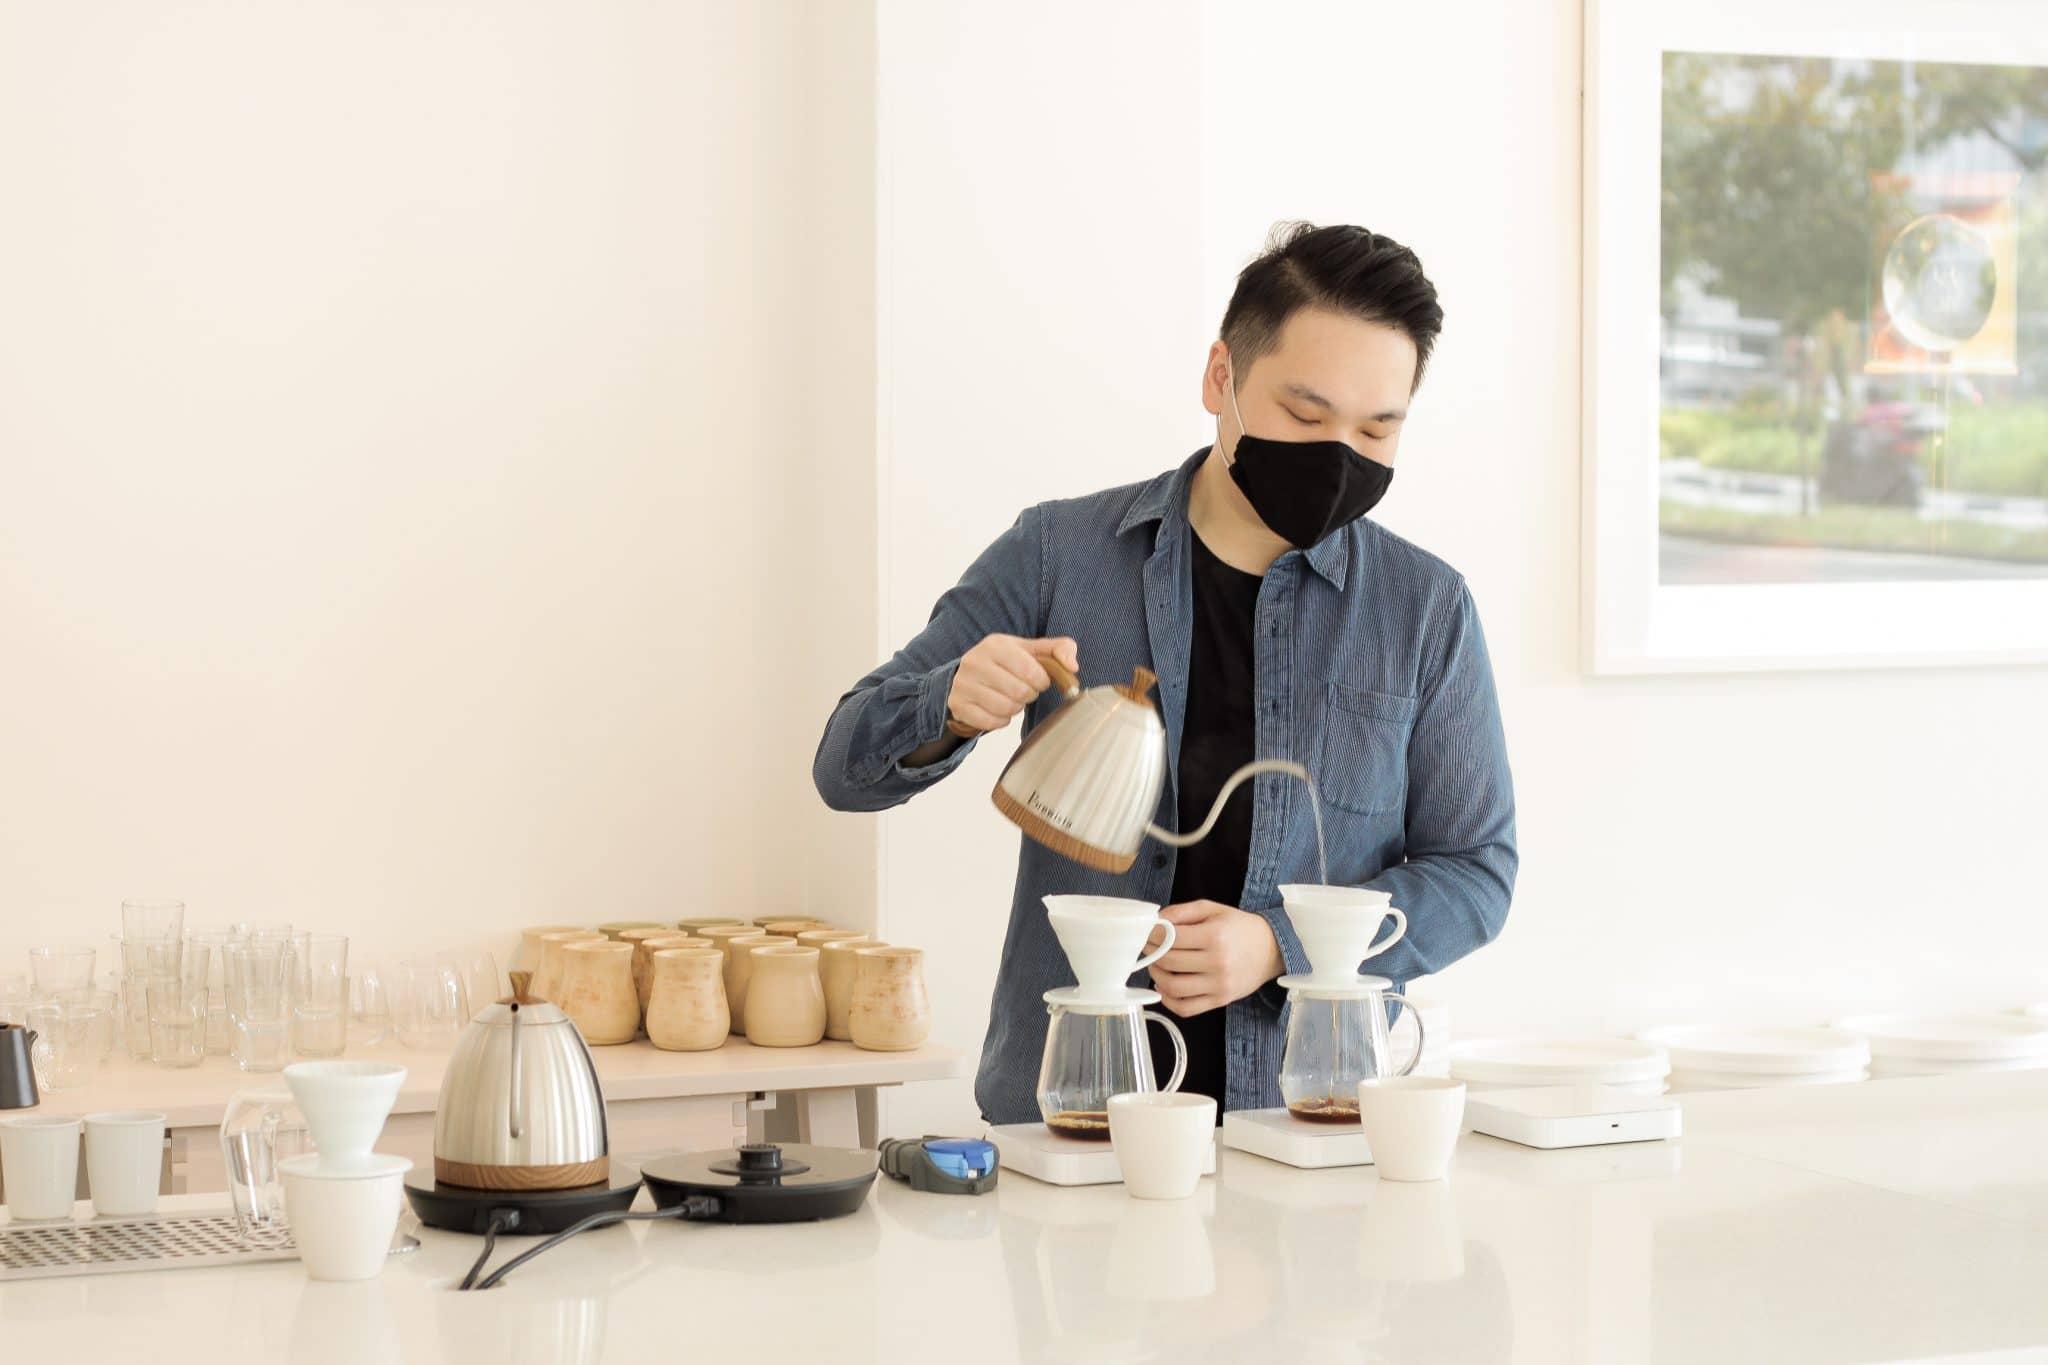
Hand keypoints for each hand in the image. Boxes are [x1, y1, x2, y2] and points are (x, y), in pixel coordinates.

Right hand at [945, 634, 1079, 734]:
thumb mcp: (1032, 650)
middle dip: (1028, 695)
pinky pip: (991, 722)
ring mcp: (963, 684)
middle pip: (1019, 692)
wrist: (967, 675)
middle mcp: (975, 662)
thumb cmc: (1006, 663)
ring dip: (1016, 708)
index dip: (1041, 681)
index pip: (1031, 671)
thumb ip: (1061, 649)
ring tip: (1012, 698)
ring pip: (1006, 708)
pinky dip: (1001, 720)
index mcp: (995, 645)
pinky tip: (998, 709)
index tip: (1038, 680)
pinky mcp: (958, 705)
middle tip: (1024, 690)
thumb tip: (1072, 666)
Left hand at [1146, 900, 1284, 1016]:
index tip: (1147, 932)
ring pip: (1173, 987)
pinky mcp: (1220, 1000)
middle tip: (1147, 947)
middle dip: (1151, 953)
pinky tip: (1164, 988)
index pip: (1170, 938)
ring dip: (1156, 976)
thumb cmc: (1239, 927)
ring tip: (1155, 966)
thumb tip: (1155, 921)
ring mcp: (1219, 985)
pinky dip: (1168, 1001)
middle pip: (1169, 962)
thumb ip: (1182, 911)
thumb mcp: (1212, 909)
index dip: (1152, 935)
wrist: (1271, 949)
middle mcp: (1217, 962)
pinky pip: (1186, 1008)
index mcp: (1214, 936)